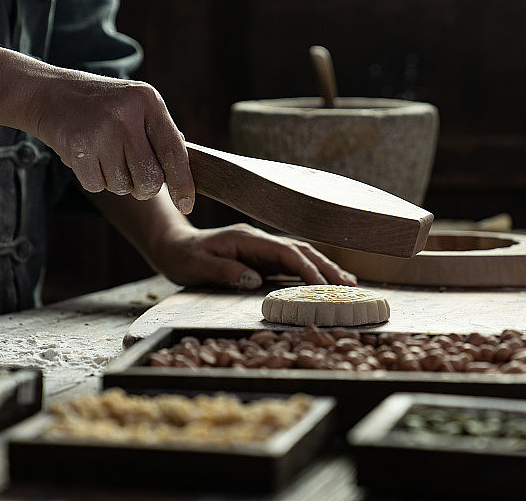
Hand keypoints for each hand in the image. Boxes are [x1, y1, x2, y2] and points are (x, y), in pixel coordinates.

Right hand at [29, 69, 194, 213]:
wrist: (47, 93)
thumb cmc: (102, 106)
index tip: (186, 204)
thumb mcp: (137, 106)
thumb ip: (161, 134)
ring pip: (123, 186)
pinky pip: (97, 186)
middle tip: (134, 177)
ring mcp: (100, 130)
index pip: (175, 152)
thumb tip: (186, 173)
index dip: (183, 184)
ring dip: (116, 181)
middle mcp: (126, 115)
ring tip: (105, 157)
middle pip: (150, 179)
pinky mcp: (77, 146)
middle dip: (144, 188)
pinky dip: (95, 180)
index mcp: (148, 101)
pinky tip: (88, 157)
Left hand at [148, 223, 357, 289]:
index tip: (323, 286)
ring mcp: (264, 248)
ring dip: (326, 269)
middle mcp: (260, 240)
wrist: (175, 246)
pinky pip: (294, 264)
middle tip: (350, 287)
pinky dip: (314, 272)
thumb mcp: (196, 266)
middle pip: (302, 250)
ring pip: (303, 255)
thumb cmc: (183, 257)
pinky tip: (327, 284)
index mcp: (247, 238)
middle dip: (327, 267)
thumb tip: (254, 281)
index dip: (306, 268)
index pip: (285, 251)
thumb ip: (224, 272)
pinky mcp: (265, 258)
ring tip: (349, 286)